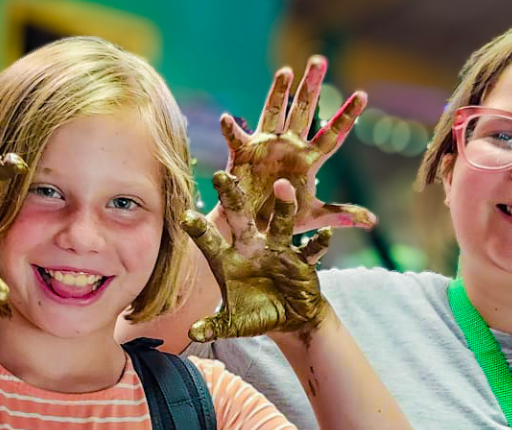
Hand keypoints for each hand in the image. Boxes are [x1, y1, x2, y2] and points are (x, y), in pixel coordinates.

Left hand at [182, 173, 332, 342]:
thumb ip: (213, 326)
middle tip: (221, 177)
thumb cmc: (256, 315)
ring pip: (280, 224)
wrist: (289, 319)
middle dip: (231, 198)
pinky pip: (310, 250)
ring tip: (283, 187)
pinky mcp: (301, 261)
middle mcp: (251, 248)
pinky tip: (324, 235)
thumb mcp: (233, 323)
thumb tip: (192, 334)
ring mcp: (278, 251)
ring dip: (283, 206)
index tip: (186, 216)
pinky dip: (318, 243)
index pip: (209, 241)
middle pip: (240, 218)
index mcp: (229, 260)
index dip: (199, 229)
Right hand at [217, 55, 374, 235]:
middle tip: (319, 60)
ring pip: (274, 112)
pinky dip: (231, 129)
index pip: (333, 133)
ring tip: (286, 71)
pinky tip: (227, 119)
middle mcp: (289, 145)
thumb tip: (373, 220)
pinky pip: (236, 137)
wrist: (252, 227)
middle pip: (303, 110)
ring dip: (278, 92)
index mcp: (309, 158)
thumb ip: (341, 214)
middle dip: (311, 85)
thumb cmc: (283, 220)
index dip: (347, 115)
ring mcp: (266, 145)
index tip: (363, 95)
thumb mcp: (314, 216)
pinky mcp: (243, 153)